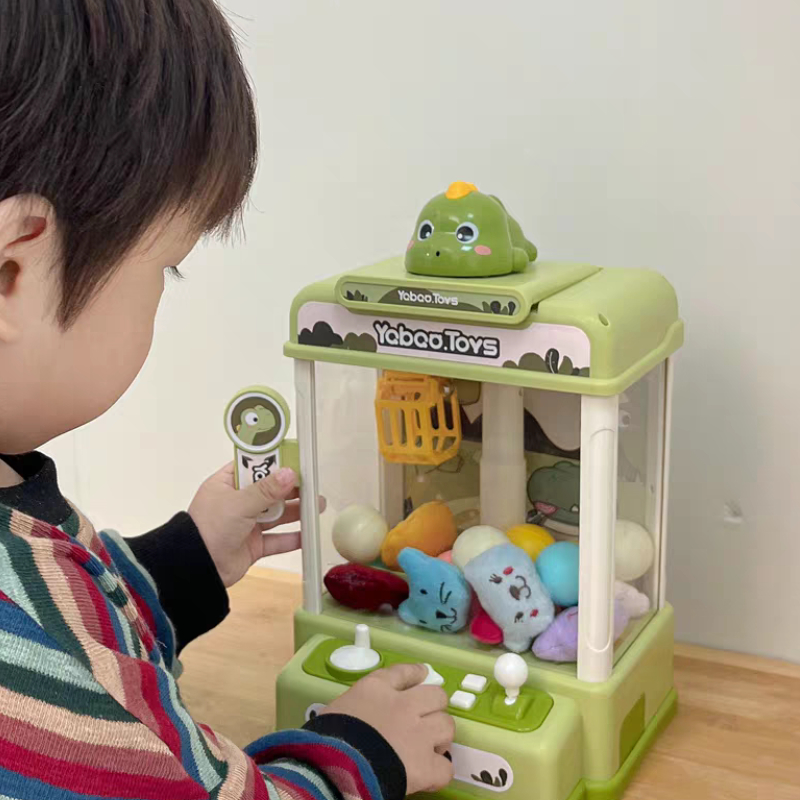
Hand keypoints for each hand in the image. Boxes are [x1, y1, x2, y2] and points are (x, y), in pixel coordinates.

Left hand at [188, 463, 316, 586]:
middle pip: (269, 491)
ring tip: (318, 505)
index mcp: (227, 484)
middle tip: (313, 484)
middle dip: (291, 488)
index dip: (274, 463)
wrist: (196, 569)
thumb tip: (290, 473)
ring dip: (297, 511)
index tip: (295, 459)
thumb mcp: (239, 503)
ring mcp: (246, 524)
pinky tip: (308, 534)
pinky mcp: (253, 545)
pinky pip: (277, 540)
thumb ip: (267, 490)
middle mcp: (237, 502)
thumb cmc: (211, 527)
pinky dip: (292, 538)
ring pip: (276, 515)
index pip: (253, 467)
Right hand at [321, 663, 454, 794]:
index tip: (423, 674)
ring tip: (431, 746)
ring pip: (447, 725)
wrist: (334, 765)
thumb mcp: (335, 709)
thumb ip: (356, 707)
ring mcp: (418, 734)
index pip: (404, 672)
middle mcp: (403, 705)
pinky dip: (439, 771)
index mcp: (377, 688)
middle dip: (434, 707)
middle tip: (427, 719)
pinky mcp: (425, 765)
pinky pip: (445, 766)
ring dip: (440, 735)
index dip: (416, 673)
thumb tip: (358, 719)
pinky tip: (430, 774)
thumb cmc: (325, 737)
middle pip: (436, 695)